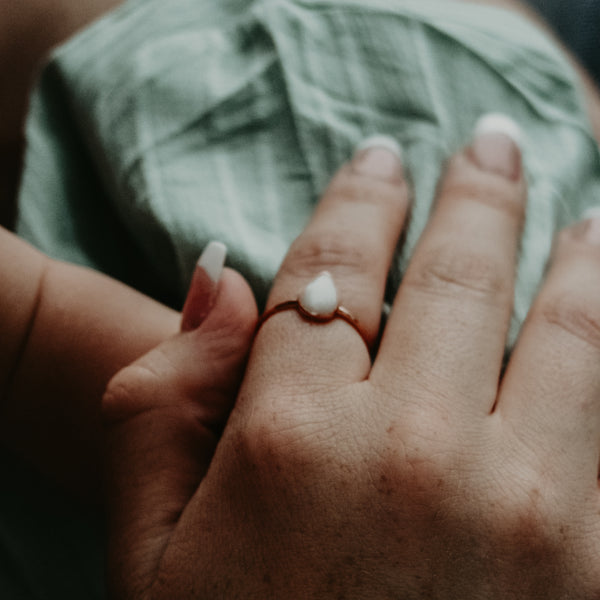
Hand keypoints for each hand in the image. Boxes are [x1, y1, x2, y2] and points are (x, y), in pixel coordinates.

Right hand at [105, 120, 599, 598]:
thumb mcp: (150, 547)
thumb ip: (163, 400)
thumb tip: (219, 275)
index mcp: (288, 442)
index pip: (332, 271)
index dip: (356, 200)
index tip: (376, 157)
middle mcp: (407, 453)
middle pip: (454, 273)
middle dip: (473, 193)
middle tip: (487, 141)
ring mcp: (521, 509)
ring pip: (561, 328)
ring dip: (569, 252)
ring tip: (576, 208)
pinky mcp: (590, 564)